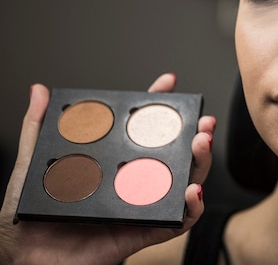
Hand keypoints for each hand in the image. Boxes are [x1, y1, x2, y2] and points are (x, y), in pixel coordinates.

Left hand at [0, 74, 214, 264]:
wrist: (23, 259)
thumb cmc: (26, 219)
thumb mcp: (31, 166)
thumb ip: (38, 128)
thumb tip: (38, 91)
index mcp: (113, 163)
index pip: (143, 129)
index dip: (158, 105)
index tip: (168, 84)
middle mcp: (133, 182)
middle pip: (176, 155)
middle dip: (196, 135)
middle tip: (202, 123)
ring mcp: (141, 206)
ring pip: (185, 183)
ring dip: (201, 163)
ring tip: (201, 146)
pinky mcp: (143, 232)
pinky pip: (177, 222)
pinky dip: (192, 207)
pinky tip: (192, 190)